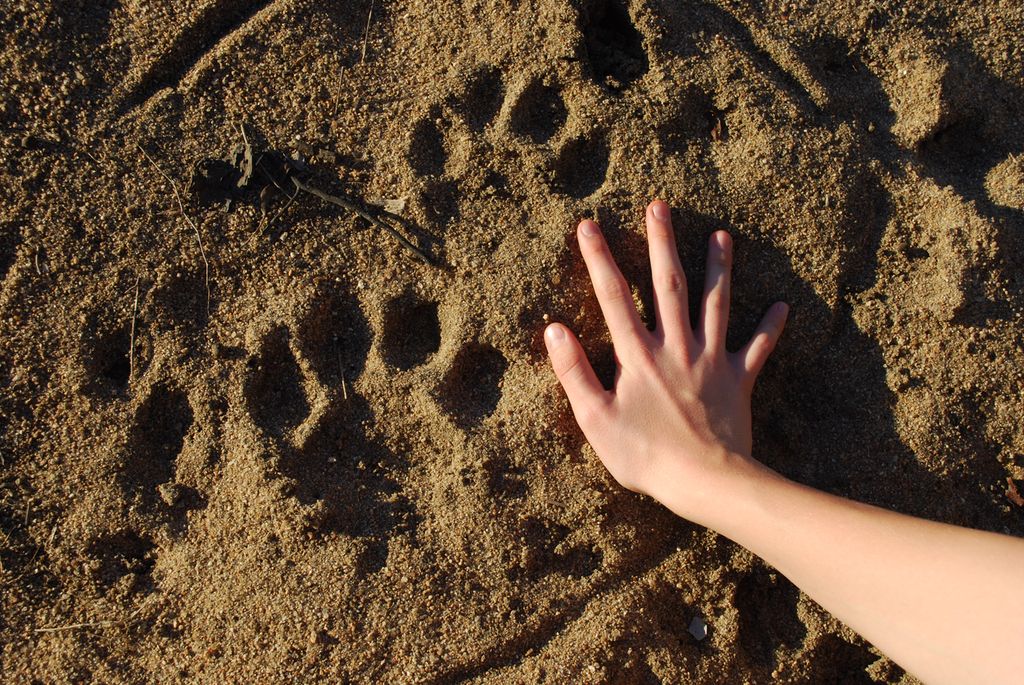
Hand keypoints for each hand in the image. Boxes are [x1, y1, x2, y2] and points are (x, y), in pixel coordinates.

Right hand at [544, 201, 788, 521]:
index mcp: (638, 356)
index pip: (614, 297)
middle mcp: (676, 347)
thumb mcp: (595, 420)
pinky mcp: (738, 381)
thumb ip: (573, 372)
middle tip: (660, 206)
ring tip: (723, 236)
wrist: (705, 482)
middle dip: (662, 243)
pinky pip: (757, 349)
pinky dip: (769, 328)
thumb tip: (553, 330)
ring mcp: (711, 361)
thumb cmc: (645, 456)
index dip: (599, 259)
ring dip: (718, 269)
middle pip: (669, 285)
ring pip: (715, 305)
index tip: (589, 226)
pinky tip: (781, 306)